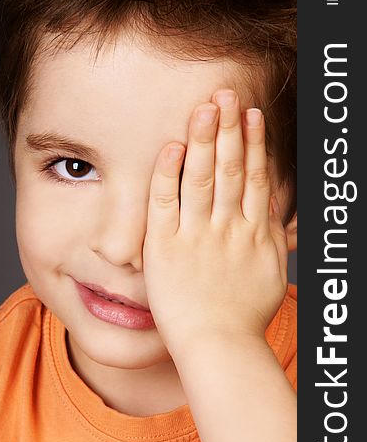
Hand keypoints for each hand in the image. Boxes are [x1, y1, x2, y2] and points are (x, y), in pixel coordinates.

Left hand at [143, 89, 287, 353]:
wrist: (219, 348)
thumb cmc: (244, 316)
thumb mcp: (271, 272)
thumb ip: (274, 237)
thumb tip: (276, 210)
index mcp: (254, 233)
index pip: (254, 177)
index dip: (253, 144)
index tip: (251, 115)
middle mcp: (228, 228)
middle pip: (231, 169)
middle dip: (229, 129)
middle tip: (226, 94)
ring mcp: (196, 236)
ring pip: (202, 178)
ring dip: (204, 140)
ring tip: (205, 107)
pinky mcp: (165, 248)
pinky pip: (165, 204)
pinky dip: (167, 174)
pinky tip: (171, 147)